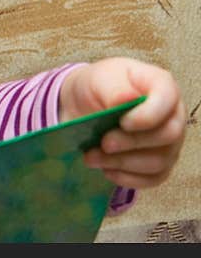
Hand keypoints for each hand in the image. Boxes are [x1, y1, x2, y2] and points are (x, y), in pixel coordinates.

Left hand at [59, 57, 186, 188]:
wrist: (84, 104)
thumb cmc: (97, 87)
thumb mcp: (99, 78)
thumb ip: (115, 89)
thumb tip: (127, 100)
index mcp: (162, 86)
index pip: (168, 100)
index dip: (148, 116)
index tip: (122, 123)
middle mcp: (173, 115)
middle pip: (168, 135)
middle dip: (132, 142)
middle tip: (104, 143)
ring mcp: (169, 143)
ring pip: (159, 161)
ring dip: (123, 163)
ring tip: (92, 157)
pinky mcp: (159, 164)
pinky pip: (152, 179)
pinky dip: (127, 178)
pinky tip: (106, 170)